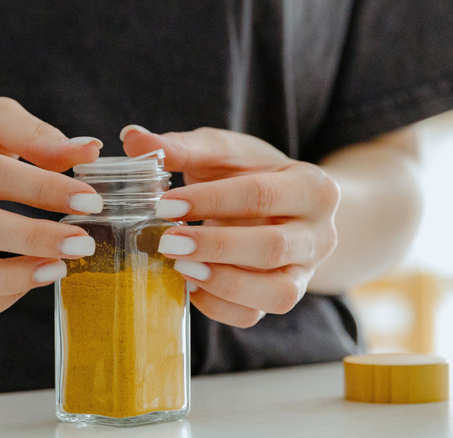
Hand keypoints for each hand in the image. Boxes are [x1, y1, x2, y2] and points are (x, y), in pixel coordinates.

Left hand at [121, 125, 339, 327]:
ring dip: (223, 283)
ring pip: (276, 293)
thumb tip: (132, 138)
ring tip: (180, 268)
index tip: (164, 204)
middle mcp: (320, 235)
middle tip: (167, 242)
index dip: (211, 201)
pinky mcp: (283, 297)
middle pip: (273, 247)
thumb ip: (182, 147)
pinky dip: (218, 306)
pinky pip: (255, 314)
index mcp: (312, 187)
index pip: (261, 195)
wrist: (286, 207)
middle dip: (215, 247)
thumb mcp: (223, 153)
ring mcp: (305, 273)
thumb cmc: (251, 174)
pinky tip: (188, 286)